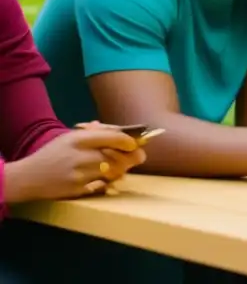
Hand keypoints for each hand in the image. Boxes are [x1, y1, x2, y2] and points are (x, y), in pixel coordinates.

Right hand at [3, 128, 145, 203]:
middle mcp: (80, 155)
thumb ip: (95, 134)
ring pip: (112, 172)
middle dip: (131, 157)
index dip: (128, 140)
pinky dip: (109, 182)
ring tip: (126, 167)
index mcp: (79, 139)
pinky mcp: (77, 190)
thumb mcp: (70, 137)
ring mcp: (79, 174)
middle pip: (116, 156)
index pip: (112, 137)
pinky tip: (111, 180)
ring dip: (122, 170)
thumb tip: (122, 133)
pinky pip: (102, 185)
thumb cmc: (53, 154)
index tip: (136, 142)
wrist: (28, 177)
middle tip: (140, 156)